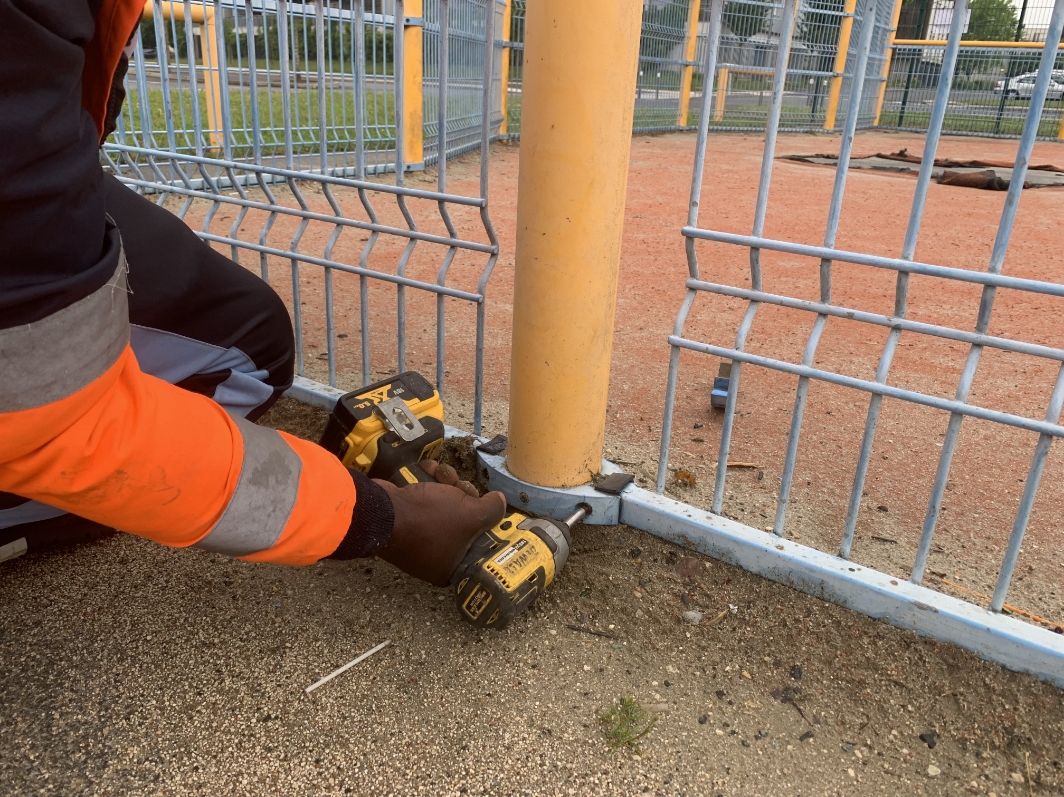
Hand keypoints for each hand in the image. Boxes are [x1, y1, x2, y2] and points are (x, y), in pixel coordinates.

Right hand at [375, 461, 505, 586]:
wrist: (381, 510)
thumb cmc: (429, 519)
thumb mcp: (471, 515)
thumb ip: (492, 510)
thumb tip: (501, 502)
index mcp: (450, 566)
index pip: (477, 542)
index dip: (484, 519)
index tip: (487, 502)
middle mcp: (433, 555)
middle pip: (461, 519)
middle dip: (462, 494)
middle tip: (460, 486)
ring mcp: (417, 536)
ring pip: (443, 504)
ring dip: (445, 483)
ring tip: (441, 472)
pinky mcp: (405, 518)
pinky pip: (424, 499)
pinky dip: (428, 482)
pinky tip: (429, 469)